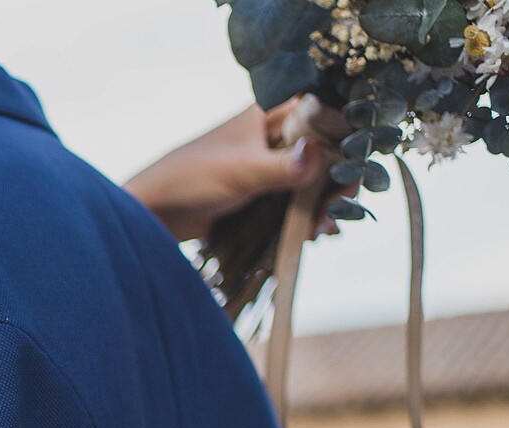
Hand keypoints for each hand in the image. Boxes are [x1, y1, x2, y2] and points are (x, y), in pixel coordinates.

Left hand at [125, 102, 342, 243]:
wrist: (153, 215)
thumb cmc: (189, 179)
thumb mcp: (241, 170)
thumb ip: (283, 165)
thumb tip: (319, 155)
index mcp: (270, 114)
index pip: (324, 113)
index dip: (345, 136)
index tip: (355, 166)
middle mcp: (274, 136)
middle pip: (326, 151)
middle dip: (339, 179)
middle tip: (342, 205)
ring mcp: (269, 167)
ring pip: (314, 180)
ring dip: (325, 202)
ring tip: (328, 225)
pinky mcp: (262, 195)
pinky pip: (295, 203)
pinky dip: (308, 217)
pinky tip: (315, 233)